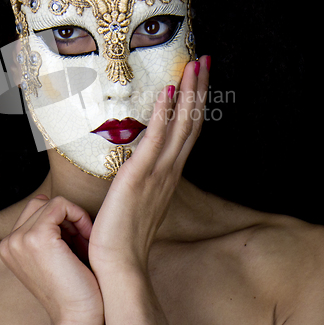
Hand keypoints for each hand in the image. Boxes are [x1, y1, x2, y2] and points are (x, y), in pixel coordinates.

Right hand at [0, 195, 104, 324]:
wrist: (78, 315)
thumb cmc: (72, 286)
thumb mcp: (52, 254)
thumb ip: (48, 230)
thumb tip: (55, 201)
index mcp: (8, 247)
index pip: (34, 210)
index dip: (60, 220)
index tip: (76, 239)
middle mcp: (8, 242)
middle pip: (41, 203)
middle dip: (65, 216)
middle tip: (82, 238)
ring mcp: (20, 239)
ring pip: (51, 202)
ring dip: (74, 216)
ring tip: (85, 238)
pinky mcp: (37, 236)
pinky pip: (60, 204)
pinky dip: (78, 215)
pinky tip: (86, 236)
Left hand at [89, 58, 209, 273]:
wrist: (119, 263)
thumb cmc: (126, 231)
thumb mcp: (142, 197)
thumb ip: (147, 175)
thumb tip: (143, 160)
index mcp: (169, 173)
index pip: (187, 130)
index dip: (195, 103)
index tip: (199, 78)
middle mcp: (169, 169)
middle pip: (191, 122)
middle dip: (198, 89)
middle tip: (204, 60)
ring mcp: (157, 172)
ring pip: (180, 126)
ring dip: (188, 94)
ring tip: (193, 66)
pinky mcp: (139, 177)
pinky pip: (155, 141)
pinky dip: (163, 116)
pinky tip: (167, 94)